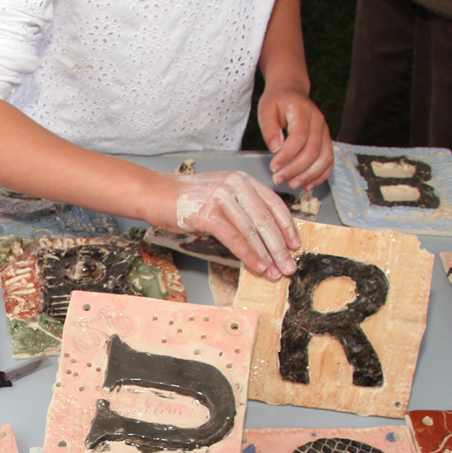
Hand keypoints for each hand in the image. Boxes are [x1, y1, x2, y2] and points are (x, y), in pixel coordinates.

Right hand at [158, 170, 298, 279]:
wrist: (156, 194)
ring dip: (267, 255)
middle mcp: (235, 184)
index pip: (274, 204)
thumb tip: (264, 236)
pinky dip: (248, 255)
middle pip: (266, 220)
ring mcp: (222, 197)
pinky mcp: (208, 213)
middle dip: (280, 247)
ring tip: (275, 272)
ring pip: (252, 230)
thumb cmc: (187, 199)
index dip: (287, 227)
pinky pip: (235, 238)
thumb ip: (242, 207)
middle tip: (289, 266)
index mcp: (243, 180)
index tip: (295, 245)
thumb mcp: (221, 194)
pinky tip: (257, 267)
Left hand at [258, 86, 332, 189]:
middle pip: (313, 150)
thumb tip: (275, 148)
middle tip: (278, 179)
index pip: (299, 136)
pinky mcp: (326, 141)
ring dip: (308, 175)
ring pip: (324, 158)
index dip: (287, 155)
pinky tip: (307, 185)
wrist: (291, 92)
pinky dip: (320, 175)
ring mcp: (325, 131)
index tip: (273, 167)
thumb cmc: (277, 101)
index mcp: (303, 110)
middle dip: (295, 169)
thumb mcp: (266, 110)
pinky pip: (329, 161)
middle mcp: (318, 120)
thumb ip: (269, 128)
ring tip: (291, 184)